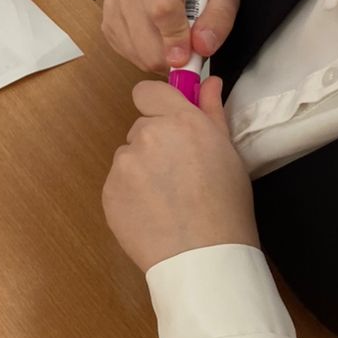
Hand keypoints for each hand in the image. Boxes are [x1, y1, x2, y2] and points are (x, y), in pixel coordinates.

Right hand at [102, 0, 239, 73]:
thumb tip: (201, 46)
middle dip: (171, 56)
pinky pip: (128, 54)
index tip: (185, 57)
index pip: (162, 8)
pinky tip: (158, 41)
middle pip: (146, 38)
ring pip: (137, 52)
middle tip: (188, 51)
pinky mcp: (108, 23)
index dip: (175, 38)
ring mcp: (115, 4)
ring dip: (160, 59)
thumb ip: (218, 19)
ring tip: (174, 42)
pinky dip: (146, 57)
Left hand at [103, 78, 256, 273]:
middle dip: (155, 145)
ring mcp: (124, 164)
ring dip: (142, 171)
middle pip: (141, 128)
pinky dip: (130, 195)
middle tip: (179, 174)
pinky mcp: (109, 191)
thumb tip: (208, 81)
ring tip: (168, 200)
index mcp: (179, 121)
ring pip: (129, 158)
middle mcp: (147, 135)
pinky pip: (118, 184)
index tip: (168, 122)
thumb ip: (212, 111)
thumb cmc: (226, 206)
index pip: (146, 92)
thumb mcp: (228, 153)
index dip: (156, 106)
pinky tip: (153, 214)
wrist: (203, 256)